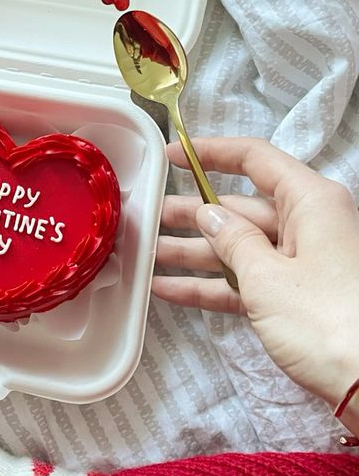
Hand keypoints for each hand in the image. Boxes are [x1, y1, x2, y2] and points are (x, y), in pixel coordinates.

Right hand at [151, 136, 358, 413]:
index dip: (210, 154)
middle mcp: (310, 224)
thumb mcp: (268, 277)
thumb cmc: (327, 321)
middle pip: (242, 207)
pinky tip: (168, 289)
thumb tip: (209, 214)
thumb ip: (232, 240)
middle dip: (192, 214)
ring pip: (240, 247)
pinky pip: (247, 281)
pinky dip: (212, 285)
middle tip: (147, 216)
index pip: (256, 159)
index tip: (170, 156)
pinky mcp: (298, 298)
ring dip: (194, 253)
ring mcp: (304, 263)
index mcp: (311, 202)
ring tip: (146, 253)